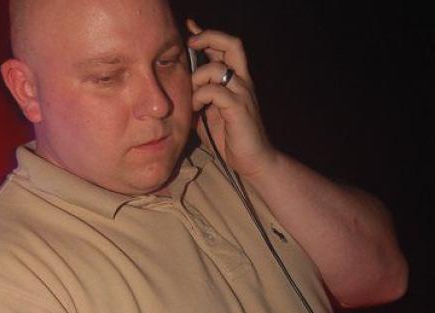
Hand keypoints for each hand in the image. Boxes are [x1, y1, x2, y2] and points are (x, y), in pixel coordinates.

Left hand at [186, 19, 277, 180]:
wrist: (253, 161)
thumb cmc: (232, 141)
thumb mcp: (209, 117)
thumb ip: (200, 101)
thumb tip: (182, 92)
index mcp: (237, 82)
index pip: (225, 48)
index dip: (207, 34)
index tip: (190, 28)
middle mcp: (242, 83)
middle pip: (231, 44)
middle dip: (208, 38)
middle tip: (190, 45)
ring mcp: (242, 94)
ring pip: (217, 68)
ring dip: (197, 78)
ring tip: (192, 98)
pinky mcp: (239, 108)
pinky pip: (215, 91)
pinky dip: (200, 96)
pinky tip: (196, 108)